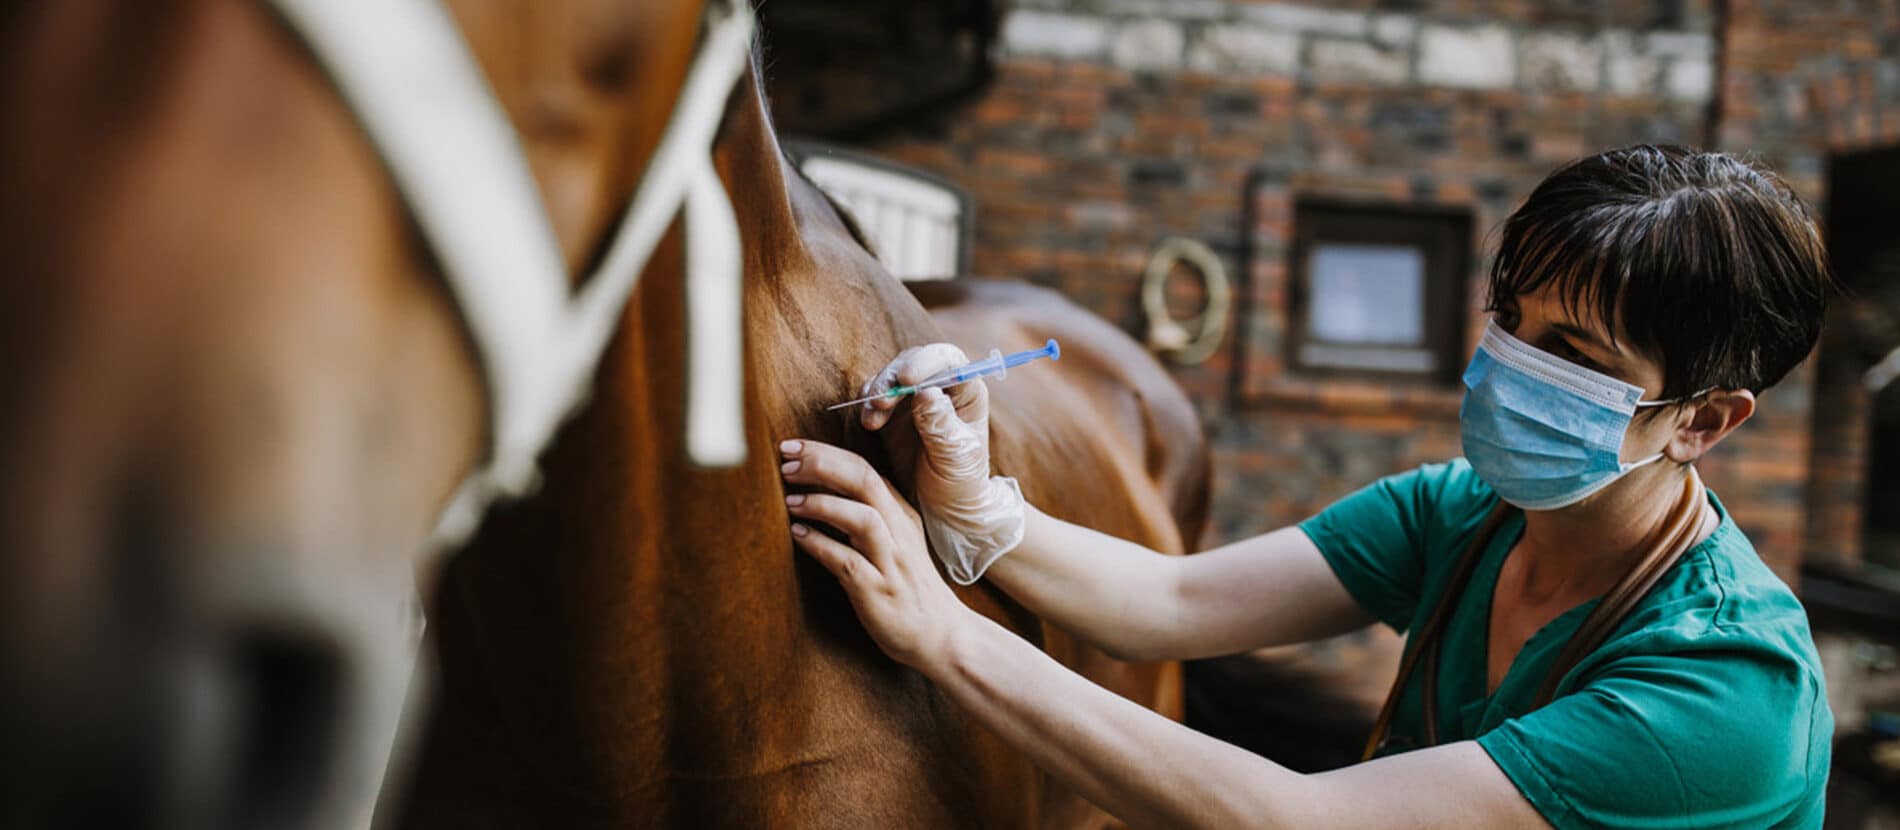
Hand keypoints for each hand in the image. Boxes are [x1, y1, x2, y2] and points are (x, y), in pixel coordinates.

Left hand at [780, 438, 974, 670]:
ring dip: (823, 504)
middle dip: (822, 464)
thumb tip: (824, 491)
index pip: (865, 468)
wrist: (942, 636)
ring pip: (862, 518)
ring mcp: (891, 562)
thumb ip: (869, 516)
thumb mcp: (897, 542)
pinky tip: (798, 535)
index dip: (826, 453)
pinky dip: (821, 545)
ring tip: (791, 499)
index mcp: (901, 515)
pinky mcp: (878, 591)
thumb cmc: (910, 588)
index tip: (792, 447)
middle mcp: (899, 532)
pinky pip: (848, 562)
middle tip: (786, 459)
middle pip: (864, 481)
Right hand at [859, 343, 991, 504]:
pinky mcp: (892, 411)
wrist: (942, 505)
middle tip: (880, 402)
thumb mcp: (953, 455)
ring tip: (872, 421)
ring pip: (891, 376)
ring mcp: (914, 398)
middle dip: (893, 378)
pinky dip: (867, 404)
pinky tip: (868, 423)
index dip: (926, 363)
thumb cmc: (959, 480)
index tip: (906, 380)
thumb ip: (940, 424)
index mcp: (967, 392)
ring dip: (877, 392)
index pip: (948, 361)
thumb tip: (926, 392)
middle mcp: (941, 387)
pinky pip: (875, 395)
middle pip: (914, 362)